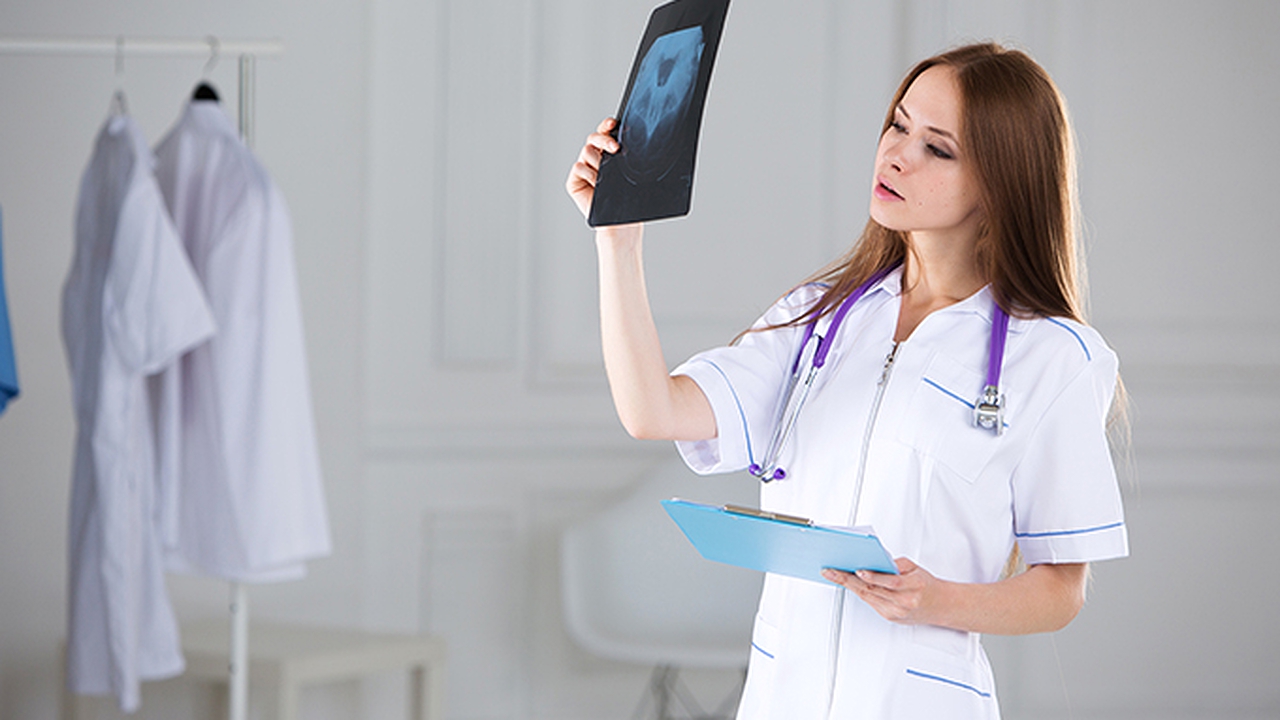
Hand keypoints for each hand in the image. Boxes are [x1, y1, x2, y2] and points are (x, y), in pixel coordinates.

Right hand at [566, 117, 620, 218]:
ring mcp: (584, 170)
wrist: (618, 223)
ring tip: (607, 178)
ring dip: (599, 164)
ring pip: (586, 151)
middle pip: (594, 138)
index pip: (606, 133)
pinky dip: (589, 175)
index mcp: (609, 155)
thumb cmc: (627, 200)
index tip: (614, 123)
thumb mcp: (630, 174)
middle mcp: (594, 159)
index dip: (607, 125)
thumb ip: (627, 157)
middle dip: (603, 139)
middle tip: (615, 148)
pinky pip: (579, 167)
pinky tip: (597, 186)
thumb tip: (635, 138)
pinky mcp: (574, 181)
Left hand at [822, 558, 940, 625]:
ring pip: (867, 597)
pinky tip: (848, 584)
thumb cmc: (927, 585)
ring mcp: (896, 612)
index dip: (872, 576)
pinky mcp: (890, 617)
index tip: (858, 570)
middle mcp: (904, 602)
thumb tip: (875, 559)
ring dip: (849, 586)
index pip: (890, 581)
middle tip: (831, 571)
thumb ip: (896, 564)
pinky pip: (871, 603)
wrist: (941, 606)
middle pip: (872, 590)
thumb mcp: (915, 568)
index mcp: (913, 586)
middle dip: (849, 579)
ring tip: (834, 575)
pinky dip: (859, 592)